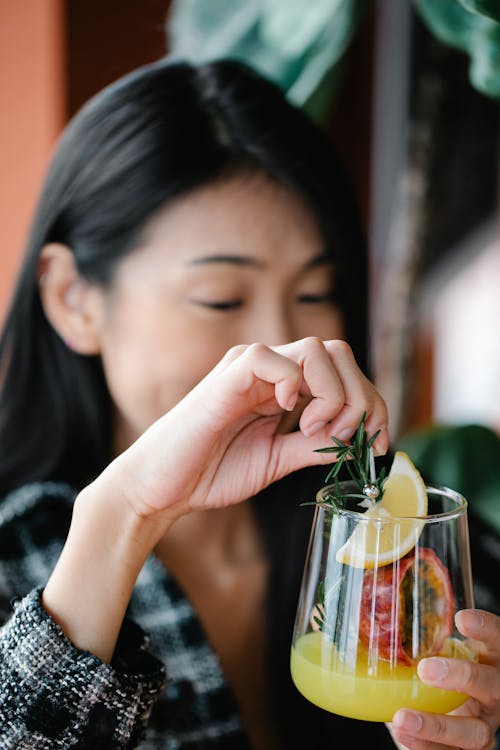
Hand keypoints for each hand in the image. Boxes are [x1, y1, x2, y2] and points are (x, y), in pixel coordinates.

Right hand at [114, 337, 387, 522]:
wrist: (163, 487)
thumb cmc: (212, 472)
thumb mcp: (279, 460)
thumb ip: (315, 446)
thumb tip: (359, 441)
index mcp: (283, 386)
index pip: (343, 372)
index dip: (371, 403)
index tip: (376, 443)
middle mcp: (270, 370)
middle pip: (338, 353)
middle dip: (359, 397)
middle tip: (344, 437)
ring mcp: (248, 369)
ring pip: (315, 350)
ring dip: (332, 394)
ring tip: (314, 431)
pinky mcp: (227, 377)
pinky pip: (270, 358)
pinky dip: (292, 385)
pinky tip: (285, 415)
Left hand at [390, 609, 499, 749]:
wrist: (451, 722)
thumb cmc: (441, 677)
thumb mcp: (440, 655)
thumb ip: (419, 643)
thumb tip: (367, 625)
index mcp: (489, 662)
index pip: (496, 641)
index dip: (485, 629)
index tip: (461, 619)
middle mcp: (493, 694)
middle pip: (491, 685)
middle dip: (463, 677)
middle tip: (426, 670)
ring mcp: (484, 726)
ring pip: (477, 732)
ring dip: (438, 725)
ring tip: (402, 717)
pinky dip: (425, 746)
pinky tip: (401, 733)